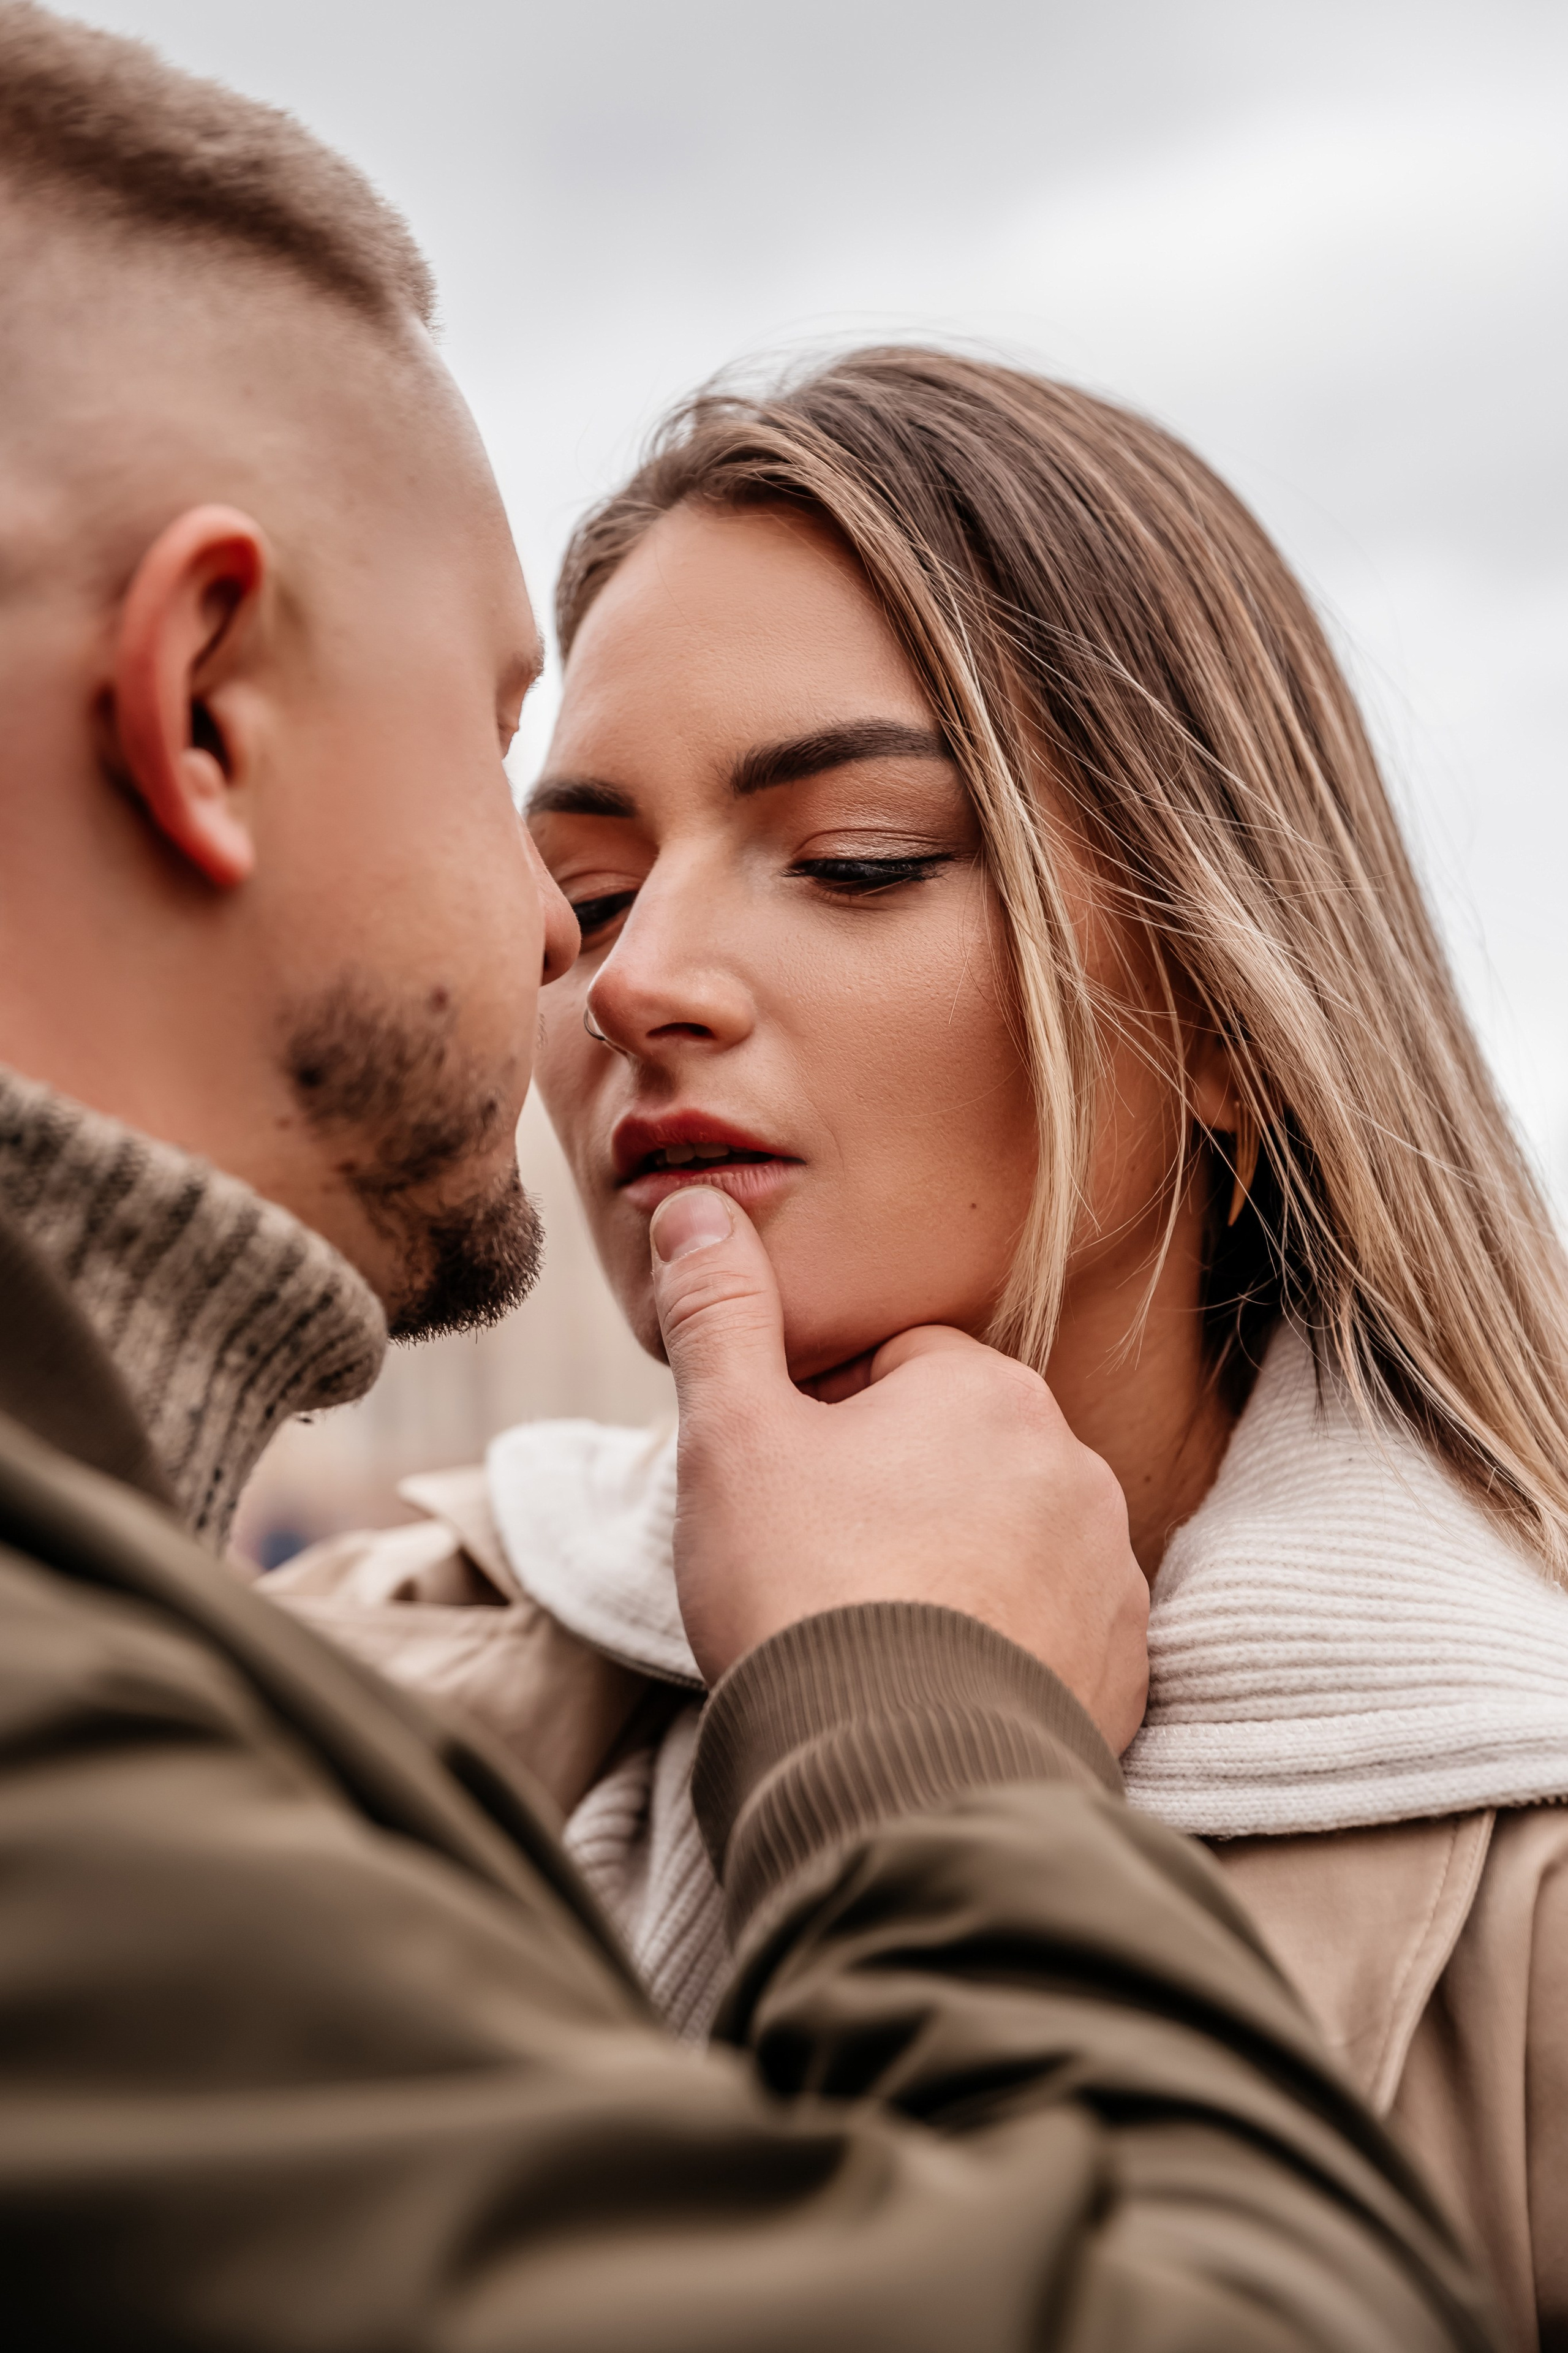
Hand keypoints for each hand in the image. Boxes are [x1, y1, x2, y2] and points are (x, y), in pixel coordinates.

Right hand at [649, 1188, 1148, 1752]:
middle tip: (816, 1567)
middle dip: (891, 1494)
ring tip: (872, 1636)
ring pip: (1008, 1540)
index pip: (895, 1367)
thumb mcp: (732, 1436)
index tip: (781, 1491)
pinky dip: (1001, 1649)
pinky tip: (932, 1686)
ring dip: (952, 1569)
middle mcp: (1074, 1467)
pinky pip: (1054, 1631)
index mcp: (987, 1391)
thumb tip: (698, 1205)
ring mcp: (1108, 1574)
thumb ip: (718, 1312)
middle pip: (956, 1454)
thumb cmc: (806, 1592)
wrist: (894, 1779)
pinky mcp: (1121, 1669)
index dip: (820, 1419)